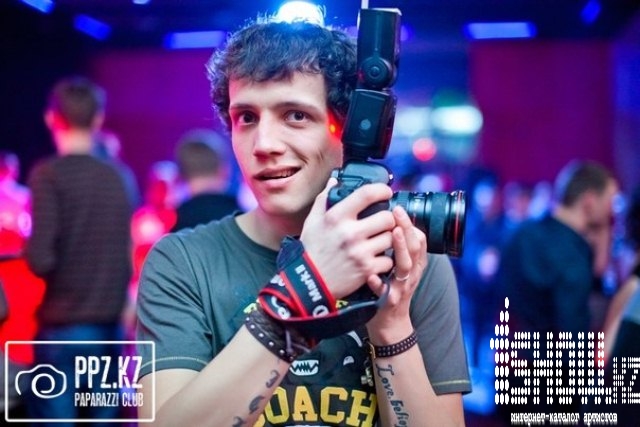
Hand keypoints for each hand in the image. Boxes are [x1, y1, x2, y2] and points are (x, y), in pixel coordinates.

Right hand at [300, 178, 395, 299]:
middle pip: (387, 217)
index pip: (367, 194)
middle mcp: (350, 233)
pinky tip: (376, 258)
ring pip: (391, 238)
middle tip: (383, 222)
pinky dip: (385, 260)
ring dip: (388, 239)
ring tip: (379, 240)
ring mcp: (360, 252)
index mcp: (336, 217)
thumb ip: (324, 199)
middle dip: (388, 219)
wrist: (309, 283)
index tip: (386, 193)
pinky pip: (389, 259)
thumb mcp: (312, 221)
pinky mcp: (367, 270)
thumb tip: (334, 181)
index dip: (382, 190)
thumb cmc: (311, 250)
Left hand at [366, 206, 427, 338]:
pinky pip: (384, 291)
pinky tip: (370, 276)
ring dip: (400, 249)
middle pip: (414, 248)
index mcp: (414, 263)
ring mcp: (401, 287)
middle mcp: (411, 274)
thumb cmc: (391, 287)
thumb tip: (390, 219)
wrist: (389, 322)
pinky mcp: (389, 301)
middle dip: (407, 229)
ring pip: (405, 267)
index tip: (399, 207)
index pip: (419, 239)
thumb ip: (398, 246)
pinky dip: (378, 282)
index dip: (411, 223)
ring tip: (394, 234)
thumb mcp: (400, 266)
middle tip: (397, 211)